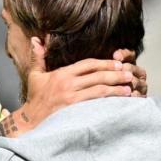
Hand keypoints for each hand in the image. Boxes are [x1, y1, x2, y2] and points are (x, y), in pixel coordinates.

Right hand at [17, 38, 146, 131]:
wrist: (30, 121)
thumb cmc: (35, 98)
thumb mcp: (34, 75)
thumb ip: (38, 56)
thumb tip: (37, 39)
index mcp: (62, 74)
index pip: (88, 64)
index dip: (104, 63)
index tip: (117, 63)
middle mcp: (69, 85)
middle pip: (97, 76)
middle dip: (115, 74)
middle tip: (129, 73)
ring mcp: (72, 99)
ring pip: (99, 90)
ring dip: (116, 89)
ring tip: (129, 89)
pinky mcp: (75, 112)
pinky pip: (96, 105)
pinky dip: (109, 103)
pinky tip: (120, 103)